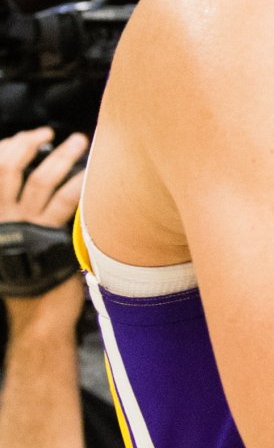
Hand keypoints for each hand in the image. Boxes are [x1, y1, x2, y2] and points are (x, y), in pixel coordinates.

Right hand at [0, 127, 87, 339]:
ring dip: (61, 157)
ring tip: (79, 142)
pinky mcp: (48, 236)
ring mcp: (25, 226)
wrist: (36, 315)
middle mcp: (3, 217)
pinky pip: (63, 203)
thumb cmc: (30, 279)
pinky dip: (78, 184)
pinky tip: (90, 173)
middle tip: (49, 132)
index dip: (9, 149)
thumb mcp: (17, 243)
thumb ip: (22, 215)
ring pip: (39, 180)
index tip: (28, 137)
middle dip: (28, 144)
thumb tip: (38, 179)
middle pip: (9, 169)